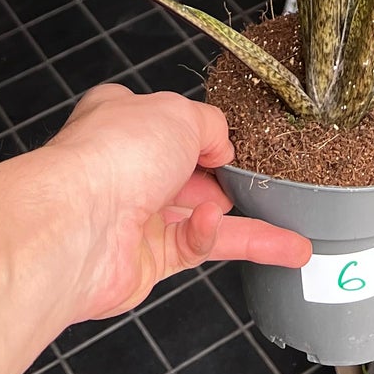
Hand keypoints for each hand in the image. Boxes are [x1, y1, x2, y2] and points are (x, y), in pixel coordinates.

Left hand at [43, 84, 310, 317]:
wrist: (78, 226)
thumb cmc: (114, 156)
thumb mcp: (178, 113)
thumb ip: (211, 126)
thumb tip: (223, 147)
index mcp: (125, 118)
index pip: (174, 122)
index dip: (207, 132)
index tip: (241, 141)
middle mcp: (129, 166)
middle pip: (194, 172)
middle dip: (231, 179)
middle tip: (269, 184)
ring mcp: (139, 214)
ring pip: (207, 216)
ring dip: (251, 224)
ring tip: (295, 231)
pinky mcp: (149, 259)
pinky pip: (201, 248)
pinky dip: (229, 241)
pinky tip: (253, 236)